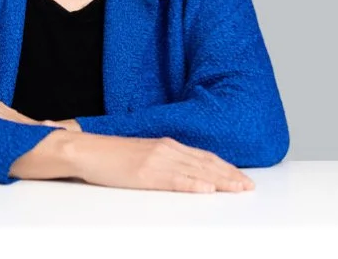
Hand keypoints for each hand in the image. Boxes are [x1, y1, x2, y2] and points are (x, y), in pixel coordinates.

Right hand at [66, 132, 255, 192]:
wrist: (88, 150)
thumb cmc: (114, 157)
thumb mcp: (147, 157)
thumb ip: (167, 162)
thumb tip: (188, 175)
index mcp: (170, 146)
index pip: (206, 158)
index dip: (226, 168)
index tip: (242, 178)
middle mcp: (169, 150)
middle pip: (207, 164)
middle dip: (230, 176)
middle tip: (249, 186)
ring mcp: (158, 160)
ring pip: (196, 171)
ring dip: (220, 181)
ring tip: (237, 188)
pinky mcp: (145, 172)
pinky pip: (174, 180)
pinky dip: (193, 185)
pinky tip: (206, 189)